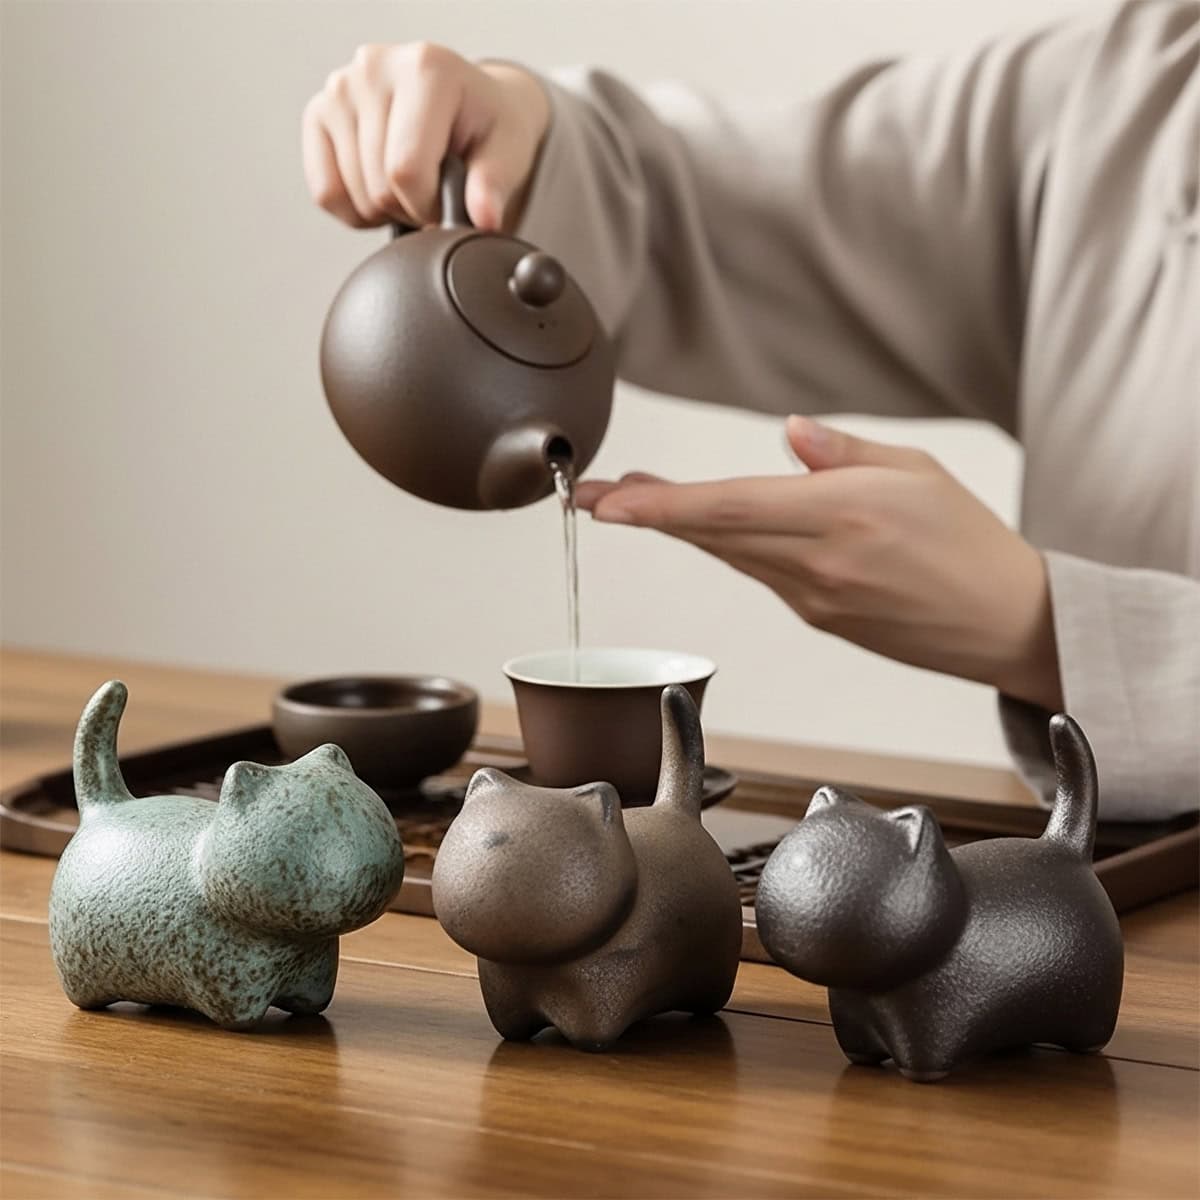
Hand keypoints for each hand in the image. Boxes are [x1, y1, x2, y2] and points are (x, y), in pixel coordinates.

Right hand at [302, 43, 548, 230]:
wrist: (468, 105)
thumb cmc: (488, 126)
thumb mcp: (509, 152)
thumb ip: (494, 185)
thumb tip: (484, 219)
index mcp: (425, 69)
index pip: (405, 170)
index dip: (430, 207)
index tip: (451, 202)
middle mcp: (375, 68)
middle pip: (378, 188)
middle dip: (410, 209)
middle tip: (435, 192)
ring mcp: (341, 88)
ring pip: (353, 195)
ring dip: (386, 210)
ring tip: (412, 184)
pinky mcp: (318, 112)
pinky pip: (326, 192)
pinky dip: (355, 208)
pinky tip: (382, 187)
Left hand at [577, 416, 1062, 709]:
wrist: (1008, 624)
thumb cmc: (972, 542)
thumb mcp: (917, 473)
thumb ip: (843, 453)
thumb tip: (790, 433)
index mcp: (842, 515)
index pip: (729, 508)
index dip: (660, 505)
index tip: (607, 500)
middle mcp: (817, 564)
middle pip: (711, 535)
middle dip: (644, 514)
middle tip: (590, 495)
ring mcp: (814, 599)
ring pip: (729, 556)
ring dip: (680, 528)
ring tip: (634, 500)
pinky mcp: (819, 619)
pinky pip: (760, 576)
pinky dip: (728, 548)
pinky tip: (712, 528)